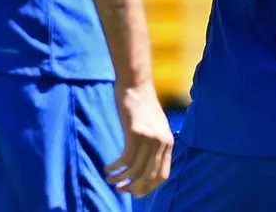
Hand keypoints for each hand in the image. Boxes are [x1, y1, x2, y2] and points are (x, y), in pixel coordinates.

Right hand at [106, 82, 172, 196]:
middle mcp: (161, 142)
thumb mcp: (155, 123)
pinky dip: (115, 167)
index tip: (136, 192)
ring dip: (121, 179)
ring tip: (110, 180)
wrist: (135, 82)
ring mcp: (149, 138)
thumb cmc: (141, 101)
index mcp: (168, 141)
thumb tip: (146, 160)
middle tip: (121, 191)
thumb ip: (155, 141)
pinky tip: (107, 168)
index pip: (162, 174)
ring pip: (135, 169)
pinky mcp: (135, 133)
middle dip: (134, 187)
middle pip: (149, 175)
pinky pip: (125, 158)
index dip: (149, 187)